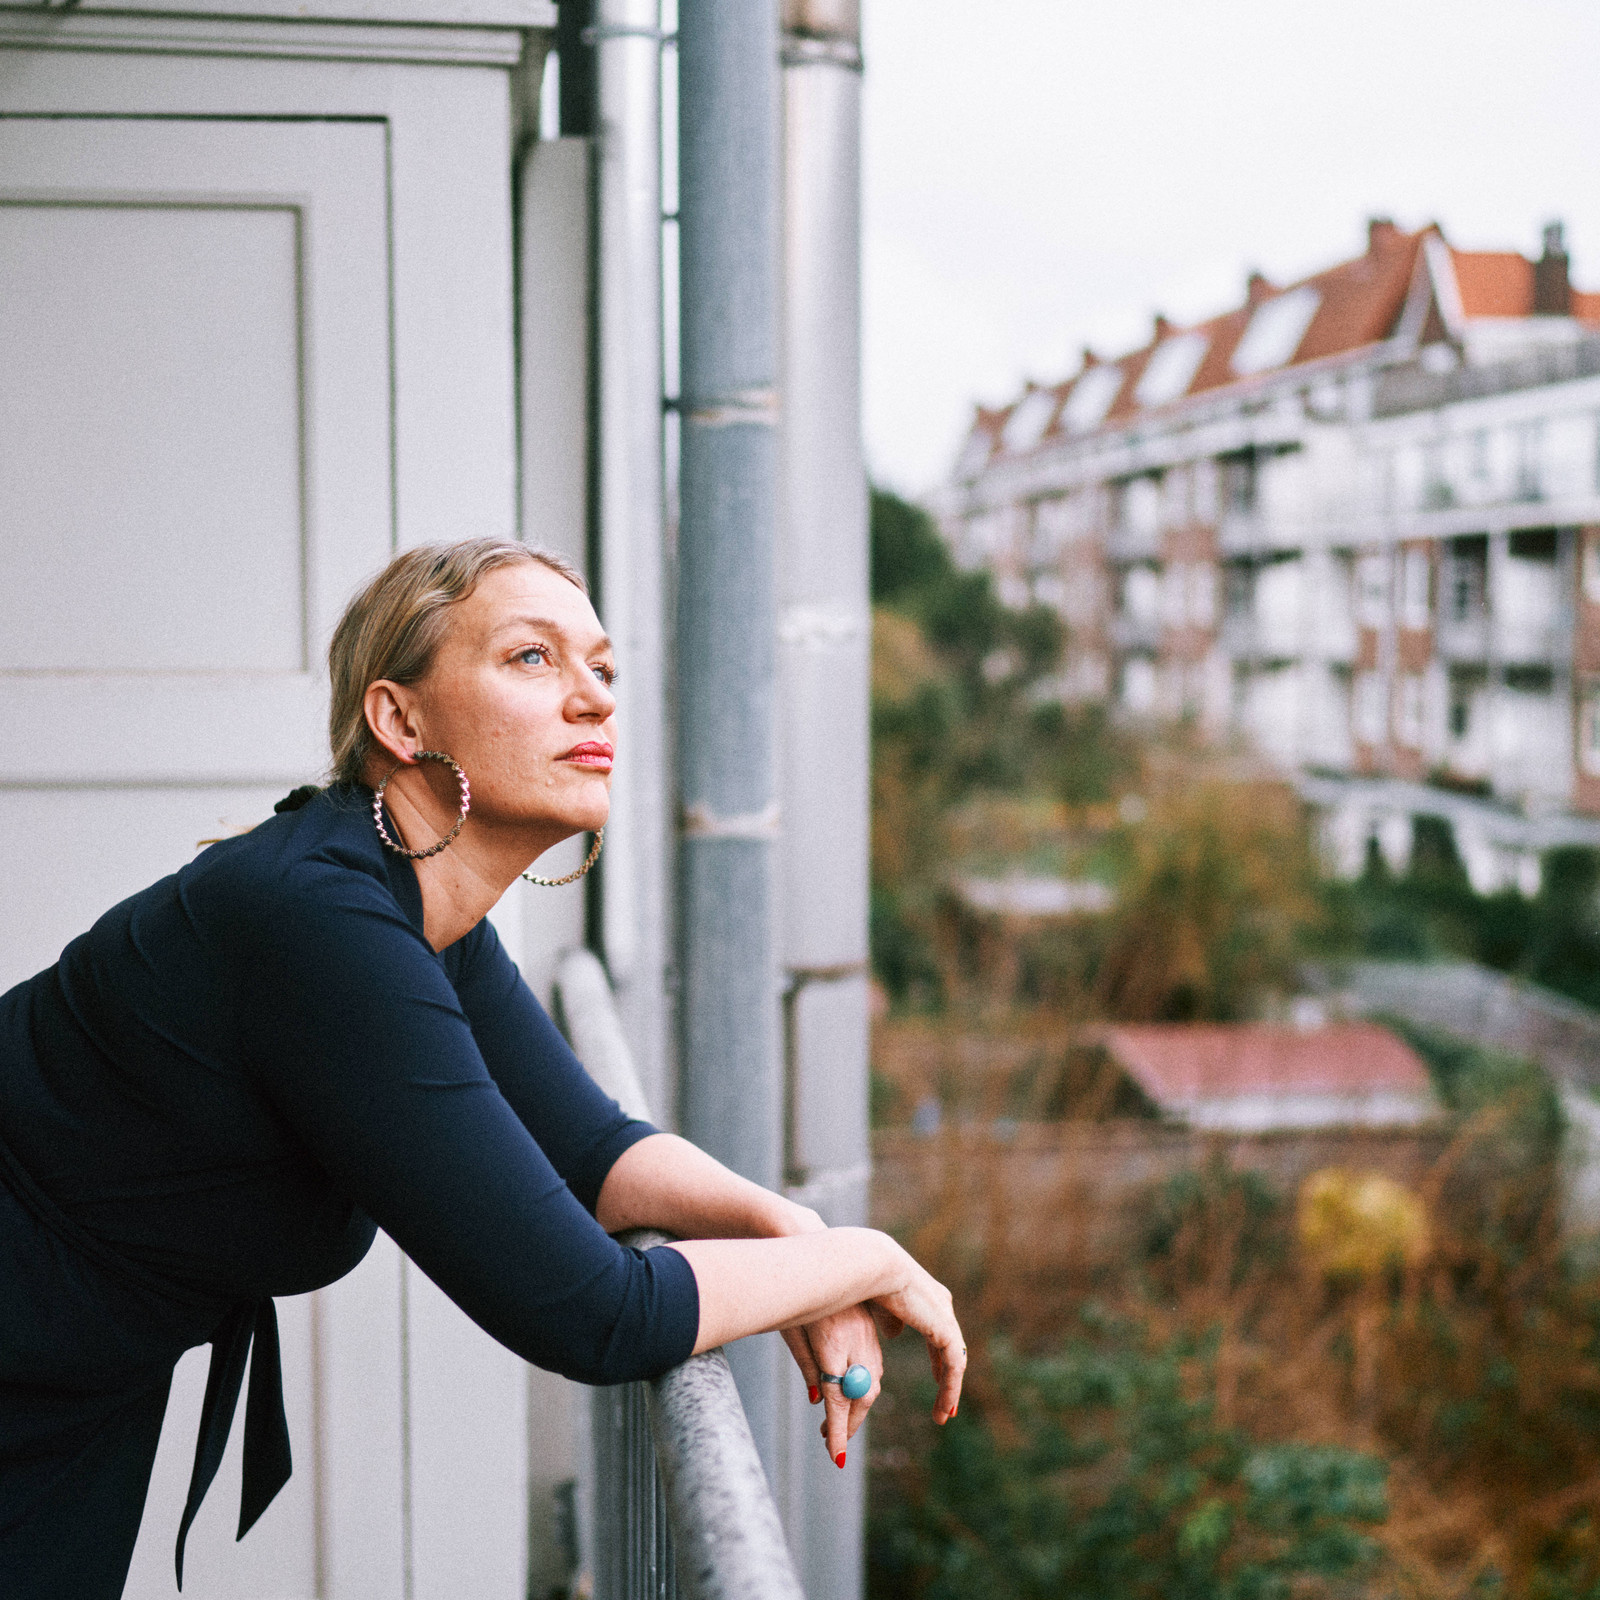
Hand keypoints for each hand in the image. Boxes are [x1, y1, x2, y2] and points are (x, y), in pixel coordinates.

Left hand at [780, 1303, 881, 1467]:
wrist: (804, 1247)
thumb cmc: (790, 1291)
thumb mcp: (791, 1329)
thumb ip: (806, 1364)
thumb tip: (815, 1402)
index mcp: (831, 1342)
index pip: (839, 1398)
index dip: (838, 1431)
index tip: (834, 1457)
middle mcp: (853, 1338)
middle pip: (861, 1393)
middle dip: (848, 1423)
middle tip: (831, 1443)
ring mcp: (863, 1331)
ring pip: (871, 1380)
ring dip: (857, 1406)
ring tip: (839, 1423)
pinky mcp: (864, 1324)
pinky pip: (872, 1363)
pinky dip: (863, 1384)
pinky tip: (852, 1391)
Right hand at [868, 1248, 964, 1425]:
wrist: (872, 1267)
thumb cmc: (866, 1281)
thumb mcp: (880, 1306)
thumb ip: (890, 1320)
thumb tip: (895, 1333)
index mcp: (926, 1297)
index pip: (938, 1333)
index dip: (937, 1359)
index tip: (935, 1378)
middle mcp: (941, 1304)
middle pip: (951, 1349)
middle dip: (948, 1378)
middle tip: (947, 1405)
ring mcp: (945, 1315)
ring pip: (954, 1361)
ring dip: (950, 1390)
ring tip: (943, 1415)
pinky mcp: (944, 1329)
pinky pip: (953, 1366)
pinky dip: (950, 1388)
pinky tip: (945, 1406)